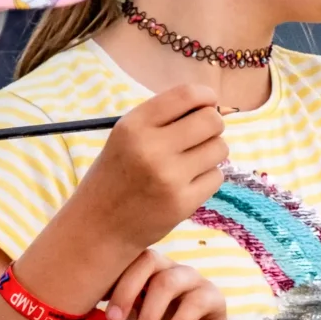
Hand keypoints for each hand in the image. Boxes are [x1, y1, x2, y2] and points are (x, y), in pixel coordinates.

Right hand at [69, 84, 228, 249]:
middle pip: (212, 121)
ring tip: (190, 162)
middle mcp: (151, 148)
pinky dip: (207, 177)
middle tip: (200, 136)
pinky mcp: (183, 202)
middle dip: (213, 126)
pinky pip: (217, 176)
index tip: (208, 103)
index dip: (206, 96)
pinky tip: (187, 183)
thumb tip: (211, 104)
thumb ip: (163, 117)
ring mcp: (169, 177)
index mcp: (134, 125)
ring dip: (211, 152)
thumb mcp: (127, 136)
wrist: (100, 224)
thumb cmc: (118, 173)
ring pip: (219, 148)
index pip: (187, 95)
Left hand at [72, 250, 238, 319]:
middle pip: (145, 261)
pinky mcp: (213, 298)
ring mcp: (192, 281)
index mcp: (144, 275)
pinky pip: (195, 301)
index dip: (106, 276)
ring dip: (149, 314)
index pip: (123, 260)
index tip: (90, 302)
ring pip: (168, 282)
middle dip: (125, 290)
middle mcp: (167, 271)